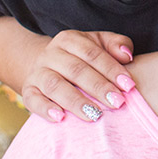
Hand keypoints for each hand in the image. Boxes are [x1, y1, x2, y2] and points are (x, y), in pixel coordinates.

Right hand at [21, 30, 135, 123]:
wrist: (49, 68)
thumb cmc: (83, 58)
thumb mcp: (100, 45)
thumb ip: (117, 44)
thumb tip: (127, 55)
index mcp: (69, 39)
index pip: (92, 53)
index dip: (111, 69)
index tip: (128, 86)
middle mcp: (51, 54)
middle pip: (75, 70)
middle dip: (98, 87)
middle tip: (117, 103)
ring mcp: (37, 72)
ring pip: (55, 85)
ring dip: (76, 101)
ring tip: (94, 115)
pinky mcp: (28, 91)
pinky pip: (33, 100)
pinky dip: (46, 109)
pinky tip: (60, 119)